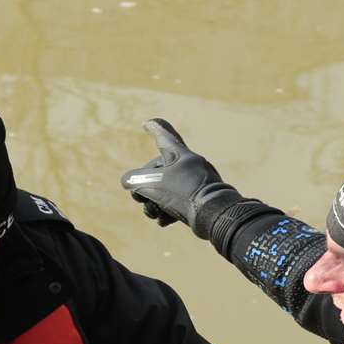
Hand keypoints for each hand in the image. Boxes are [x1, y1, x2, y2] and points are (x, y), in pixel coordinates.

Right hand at [120, 119, 236, 237]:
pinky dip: (169, 211)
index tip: (148, 123)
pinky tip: (164, 221)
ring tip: (154, 214)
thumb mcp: (152, 184)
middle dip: (145, 187)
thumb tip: (129, 182)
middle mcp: (189, 165)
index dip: (154, 129)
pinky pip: (179, 202)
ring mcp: (196, 182)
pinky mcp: (200, 200)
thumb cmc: (183, 193)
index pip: (164, 136)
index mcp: (180, 154)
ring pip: (167, 190)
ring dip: (155, 203)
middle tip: (139, 198)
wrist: (215, 214)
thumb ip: (134, 180)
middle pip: (159, 172)